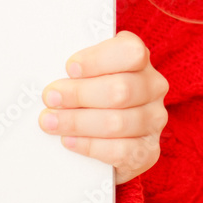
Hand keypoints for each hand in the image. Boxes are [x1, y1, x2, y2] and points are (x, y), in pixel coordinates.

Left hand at [39, 30, 169, 184]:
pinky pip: (121, 151)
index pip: (130, 52)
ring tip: (51, 122)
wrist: (105, 135)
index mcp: (139, 58)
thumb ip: (75, 70)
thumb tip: (49, 76)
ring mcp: (154, 119)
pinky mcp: (149, 151)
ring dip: (78, 122)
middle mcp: (153, 86)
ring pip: (118, 122)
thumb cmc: (90, 92)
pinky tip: (69, 141)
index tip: (70, 68)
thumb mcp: (85, 72)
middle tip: (50, 98)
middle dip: (79, 94)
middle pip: (120, 89)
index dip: (98, 60)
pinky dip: (90, 146)